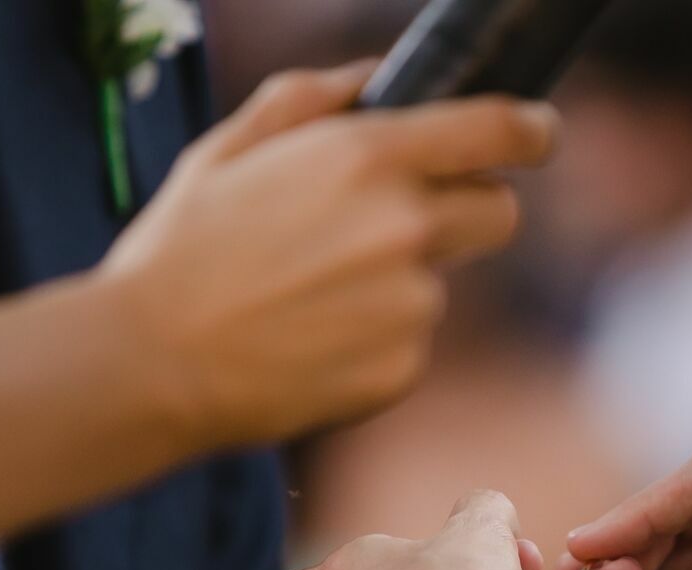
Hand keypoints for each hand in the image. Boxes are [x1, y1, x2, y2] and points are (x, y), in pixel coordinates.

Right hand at [95, 62, 559, 448]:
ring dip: (400, 283)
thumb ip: (312, 99)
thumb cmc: (182, 248)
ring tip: (312, 297)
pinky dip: (376, 342)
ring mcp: (410, 307)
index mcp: (368, 158)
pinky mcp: (401, 370)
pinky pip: (412, 344)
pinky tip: (311, 341)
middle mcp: (405, 229)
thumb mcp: (230, 147)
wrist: (152, 364)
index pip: (498, 132)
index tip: (539, 135)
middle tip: (408, 224)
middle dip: (471, 209)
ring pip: (441, 284)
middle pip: (500, 213)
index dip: (533, 131)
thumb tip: (375, 78)